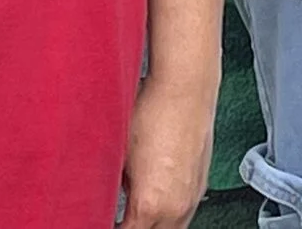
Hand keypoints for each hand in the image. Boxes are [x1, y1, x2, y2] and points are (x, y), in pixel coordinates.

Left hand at [118, 72, 217, 228]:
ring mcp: (192, 197)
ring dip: (152, 225)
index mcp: (151, 205)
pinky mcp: (201, 184)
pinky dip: (169, 215)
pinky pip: (184, 214)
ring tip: (135, 212)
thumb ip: (113, 189)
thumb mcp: (119, 155)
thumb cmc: (153, 111)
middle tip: (118, 216)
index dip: (110, 226)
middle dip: (134, 228)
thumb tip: (105, 200)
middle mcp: (176, 207)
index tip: (101, 220)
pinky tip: (156, 200)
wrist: (186, 86)